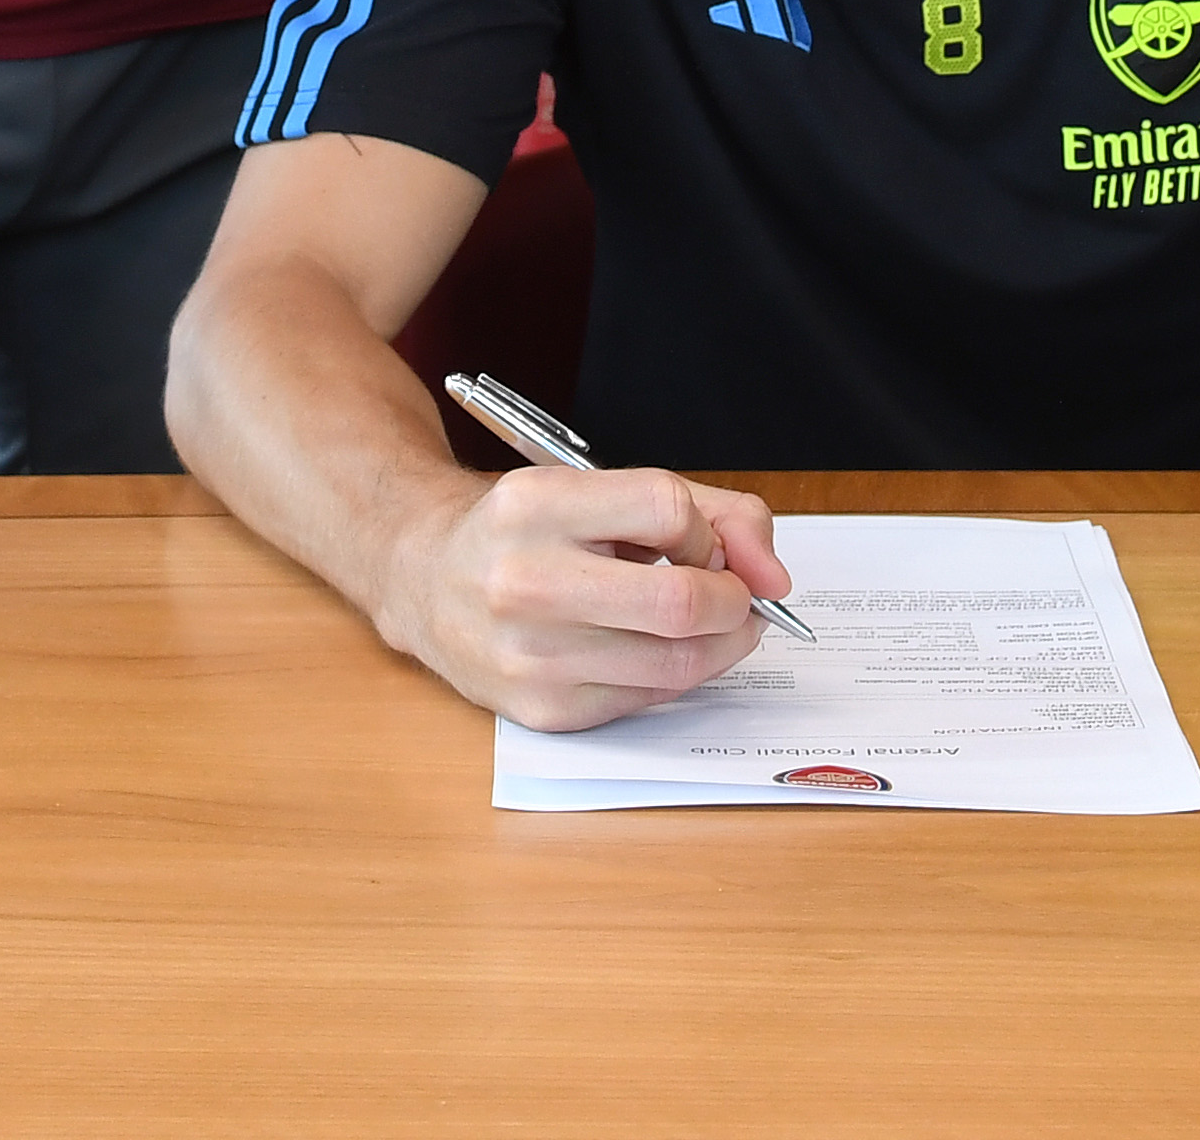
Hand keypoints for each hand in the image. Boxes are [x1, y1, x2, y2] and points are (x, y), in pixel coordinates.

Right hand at [379, 462, 793, 728]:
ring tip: (712, 622)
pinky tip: (661, 649)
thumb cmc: (526, 530)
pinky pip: (647, 700)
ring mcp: (530, 655)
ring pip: (674, 662)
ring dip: (720, 644)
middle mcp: (524, 579)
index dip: (706, 528)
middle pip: (679, 601)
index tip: (699, 540)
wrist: (425, 578)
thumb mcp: (597, 487)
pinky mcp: (542, 711)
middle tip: (736, 594)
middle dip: (734, 599)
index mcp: (537, 503)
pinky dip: (677, 675)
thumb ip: (704, 507)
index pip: (667, 509)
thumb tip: (774, 572)